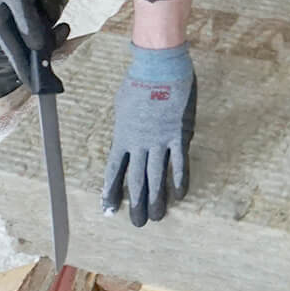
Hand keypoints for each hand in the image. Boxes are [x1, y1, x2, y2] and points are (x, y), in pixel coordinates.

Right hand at [0, 0, 52, 85]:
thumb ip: (29, 23)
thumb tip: (40, 48)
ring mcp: (19, 10)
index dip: (34, 74)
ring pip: (45, 23)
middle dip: (50, 33)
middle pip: (36, 42)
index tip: (49, 91)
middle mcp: (9, 21)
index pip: (19, 58)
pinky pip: (48, 7)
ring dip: (50, 6)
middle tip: (65, 28)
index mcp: (0, 25)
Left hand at [103, 43, 196, 224]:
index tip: (109, 209)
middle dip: (135, 203)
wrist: (159, 67)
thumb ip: (127, 126)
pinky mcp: (179, 135)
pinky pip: (180, 163)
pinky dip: (180, 180)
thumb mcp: (123, 106)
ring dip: (157, 199)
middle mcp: (140, 144)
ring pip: (157, 177)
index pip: (114, 171)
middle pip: (136, 180)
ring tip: (157, 216)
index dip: (111, 191)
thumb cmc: (138, 81)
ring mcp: (160, 141)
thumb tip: (135, 138)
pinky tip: (180, 194)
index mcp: (123, 136)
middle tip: (137, 222)